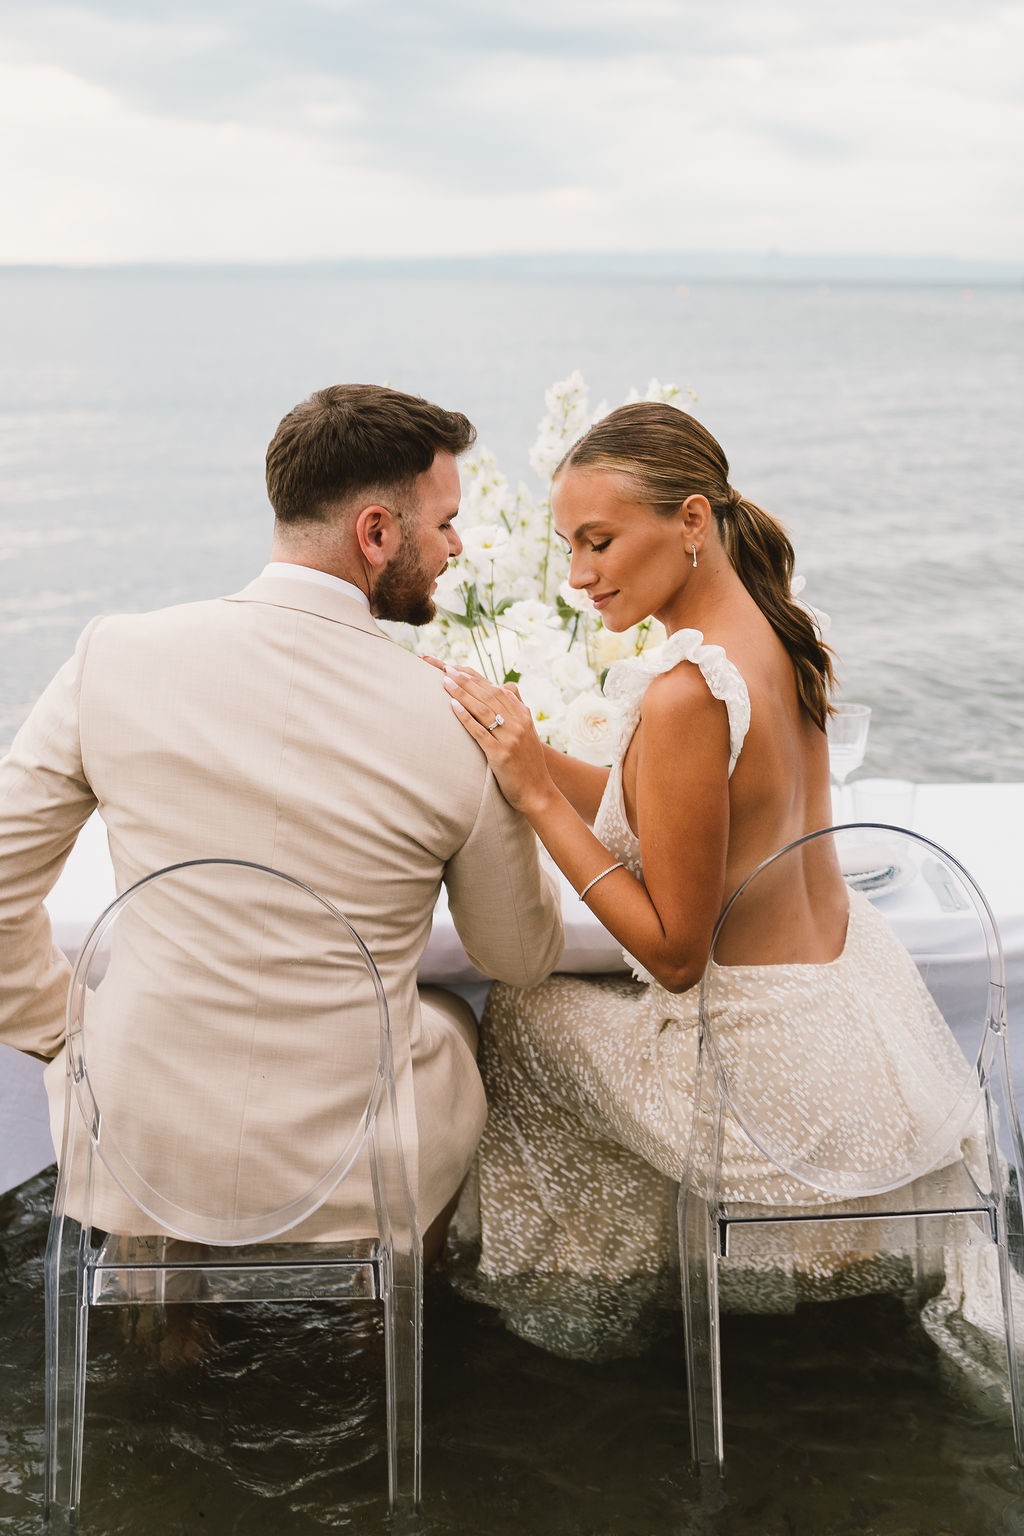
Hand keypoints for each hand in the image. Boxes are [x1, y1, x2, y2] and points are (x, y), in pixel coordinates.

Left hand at [440, 665, 553, 815]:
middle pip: (488, 695)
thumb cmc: (528, 763)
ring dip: (462, 693)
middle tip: (446, 668)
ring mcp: (510, 737)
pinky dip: (466, 717)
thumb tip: (507, 688)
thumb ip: (517, 710)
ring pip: (483, 709)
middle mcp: (518, 722)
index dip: (475, 678)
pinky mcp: (501, 753)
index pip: (495, 690)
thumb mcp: (528, 732)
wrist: (539, 792)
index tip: (457, 667)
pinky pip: (480, 731)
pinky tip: (452, 706)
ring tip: (445, 681)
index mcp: (523, 715)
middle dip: (465, 680)